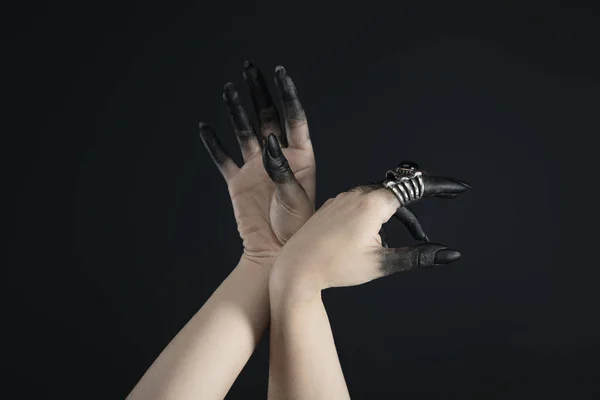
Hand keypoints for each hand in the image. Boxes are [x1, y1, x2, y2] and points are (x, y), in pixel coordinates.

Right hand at [199, 62, 314, 267]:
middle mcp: (277, 157)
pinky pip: (223, 158)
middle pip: (267, 117)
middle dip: (259, 92)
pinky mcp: (238, 181)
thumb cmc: (295, 229)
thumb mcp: (293, 198)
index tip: (281, 73)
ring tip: (228, 90)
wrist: (275, 253)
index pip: (293, 119)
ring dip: (236, 111)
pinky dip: (213, 144)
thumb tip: (268, 142)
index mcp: (300, 158)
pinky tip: (206, 128)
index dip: (288, 95)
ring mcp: (256, 168)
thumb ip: (281, 169)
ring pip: (244, 132)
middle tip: (250, 69)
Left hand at [270, 183, 464, 299]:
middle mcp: (358, 194)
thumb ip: (418, 256)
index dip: (440, 187)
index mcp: (373, 204)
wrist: (296, 268)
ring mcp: (343, 198)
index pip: (415, 188)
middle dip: (416, 210)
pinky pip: (362, 203)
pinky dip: (376, 214)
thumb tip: (450, 254)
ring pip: (379, 199)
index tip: (459, 187)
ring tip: (400, 241)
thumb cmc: (335, 267)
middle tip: (431, 222)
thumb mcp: (381, 264)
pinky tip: (373, 236)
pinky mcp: (334, 206)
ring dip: (395, 215)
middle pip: (398, 195)